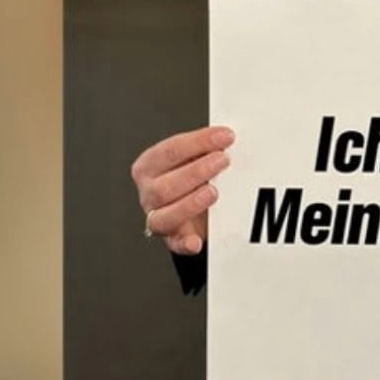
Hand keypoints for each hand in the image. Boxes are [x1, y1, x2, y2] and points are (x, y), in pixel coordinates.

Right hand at [130, 126, 234, 255]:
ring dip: (190, 203)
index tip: (225, 136)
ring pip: (164, 216)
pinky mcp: (173, 238)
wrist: (195, 204)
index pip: (169, 151)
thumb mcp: (196, 156)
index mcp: (151, 165)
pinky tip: (196, 241)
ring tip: (214, 192)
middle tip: (223, 161)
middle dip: (196, 172)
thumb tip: (229, 135)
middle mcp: (150, 192)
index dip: (199, 142)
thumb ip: (207, 146)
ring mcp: (158, 216)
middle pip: (164, 186)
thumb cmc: (194, 175)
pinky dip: (185, 243)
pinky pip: (175, 244)